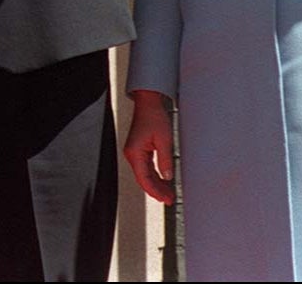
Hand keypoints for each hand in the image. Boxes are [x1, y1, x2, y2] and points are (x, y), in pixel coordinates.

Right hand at [122, 90, 175, 204]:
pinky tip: (163, 181)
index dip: (155, 191)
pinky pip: (146, 168)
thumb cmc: (154, 117)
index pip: (144, 179)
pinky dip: (154, 176)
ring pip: (144, 175)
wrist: (148, 103)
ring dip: (156, 184)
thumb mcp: (164, 139)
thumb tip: (167, 177)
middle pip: (143, 179)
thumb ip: (165, 160)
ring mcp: (134, 153)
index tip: (165, 198)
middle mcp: (131, 154)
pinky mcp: (138, 150)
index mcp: (135, 153)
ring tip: (168, 193)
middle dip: (156, 191)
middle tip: (169, 199)